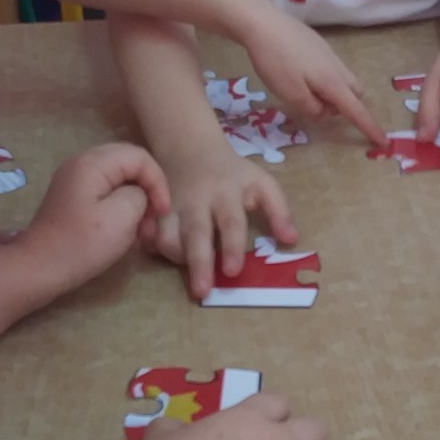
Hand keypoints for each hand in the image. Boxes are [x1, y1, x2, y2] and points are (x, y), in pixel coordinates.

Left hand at [19, 143, 170, 292]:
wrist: (40, 268)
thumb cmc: (82, 244)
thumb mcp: (122, 217)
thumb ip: (140, 195)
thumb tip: (139, 194)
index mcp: (93, 163)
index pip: (139, 157)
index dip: (157, 182)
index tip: (162, 212)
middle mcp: (81, 163)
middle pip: (129, 164)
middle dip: (148, 191)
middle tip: (154, 219)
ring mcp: (75, 180)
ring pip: (118, 179)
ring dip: (136, 202)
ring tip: (142, 232)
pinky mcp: (73, 197)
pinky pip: (105, 192)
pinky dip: (121, 207)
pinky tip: (126, 231)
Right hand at [153, 144, 298, 299]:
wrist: (190, 148)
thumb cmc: (232, 173)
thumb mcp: (261, 182)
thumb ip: (278, 211)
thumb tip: (291, 240)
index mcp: (226, 193)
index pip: (230, 222)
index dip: (231, 247)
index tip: (232, 271)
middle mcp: (197, 200)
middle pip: (196, 233)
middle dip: (198, 262)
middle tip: (202, 291)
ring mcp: (172, 205)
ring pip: (167, 236)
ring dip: (177, 259)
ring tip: (188, 277)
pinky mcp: (154, 210)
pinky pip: (149, 235)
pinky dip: (153, 248)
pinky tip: (164, 258)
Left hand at [241, 4, 386, 148]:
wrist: (262, 22)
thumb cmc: (276, 61)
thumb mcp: (291, 94)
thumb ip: (312, 109)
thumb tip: (324, 112)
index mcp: (333, 82)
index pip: (357, 110)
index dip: (370, 128)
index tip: (384, 143)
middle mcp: (337, 66)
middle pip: (355, 92)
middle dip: (348, 106)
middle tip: (317, 108)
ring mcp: (328, 52)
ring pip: (343, 79)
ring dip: (332, 92)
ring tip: (303, 91)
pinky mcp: (317, 44)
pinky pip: (330, 67)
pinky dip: (322, 79)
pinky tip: (297, 73)